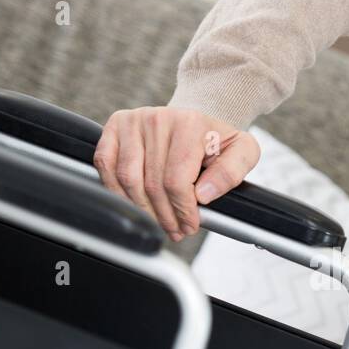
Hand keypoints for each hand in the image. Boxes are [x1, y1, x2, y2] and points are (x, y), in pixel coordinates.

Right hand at [92, 106, 260, 241]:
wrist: (193, 122)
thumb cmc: (215, 139)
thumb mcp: (242, 151)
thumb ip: (231, 172)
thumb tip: (204, 194)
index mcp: (189, 123)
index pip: (177, 181)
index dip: (182, 211)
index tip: (190, 225)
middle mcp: (158, 118)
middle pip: (152, 184)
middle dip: (165, 216)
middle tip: (175, 230)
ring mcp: (133, 121)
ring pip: (128, 180)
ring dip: (141, 209)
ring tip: (157, 222)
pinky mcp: (115, 127)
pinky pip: (106, 167)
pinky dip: (116, 191)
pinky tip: (134, 204)